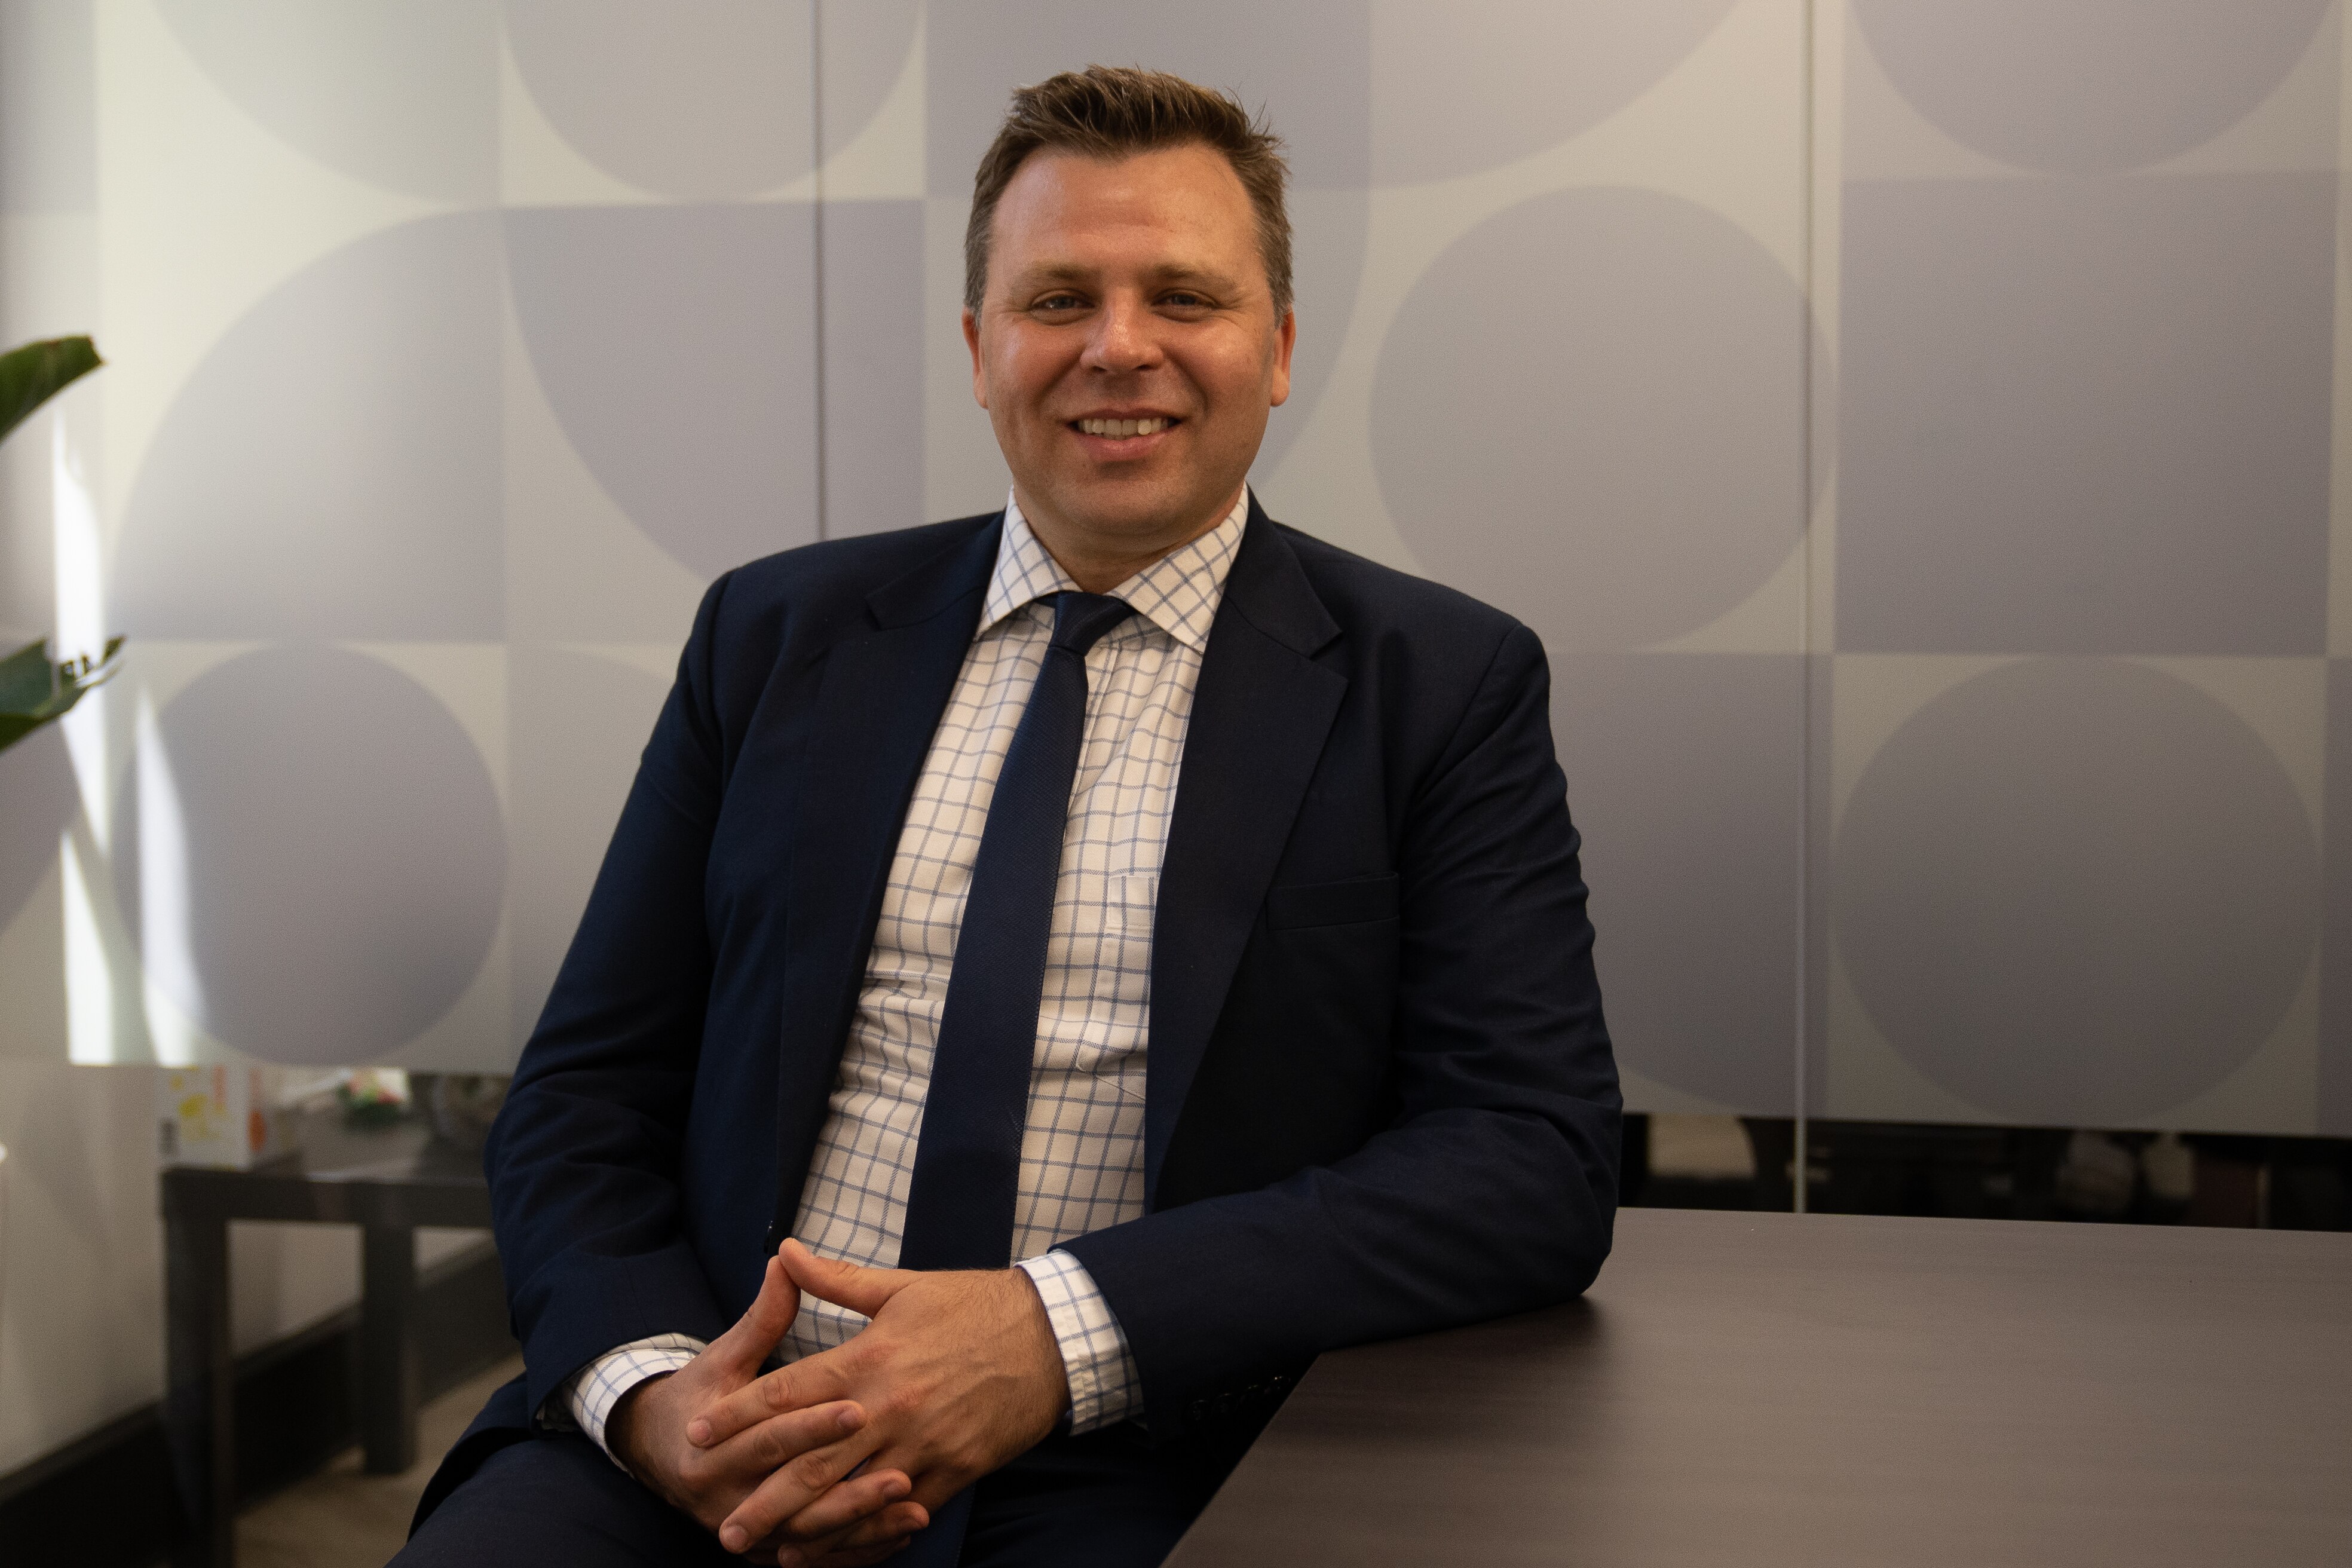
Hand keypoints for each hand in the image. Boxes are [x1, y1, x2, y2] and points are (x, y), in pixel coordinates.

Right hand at [604, 1247, 926, 1552]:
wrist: (659, 1450)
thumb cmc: (703, 1393)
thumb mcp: (725, 1356)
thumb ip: (762, 1317)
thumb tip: (786, 1258)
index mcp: (709, 1444)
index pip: (769, 1433)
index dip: (813, 1422)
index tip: (860, 1406)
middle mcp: (721, 1494)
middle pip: (791, 1491)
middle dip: (848, 1485)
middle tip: (903, 1473)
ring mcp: (743, 1528)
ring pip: (808, 1534)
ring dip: (862, 1524)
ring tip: (913, 1506)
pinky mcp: (764, 1548)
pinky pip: (815, 1556)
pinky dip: (857, 1549)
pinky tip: (901, 1533)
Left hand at [688, 1240, 1070, 1563]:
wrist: (1052, 1335)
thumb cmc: (974, 1305)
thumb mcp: (902, 1287)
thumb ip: (835, 1278)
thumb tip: (782, 1251)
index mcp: (871, 1358)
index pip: (789, 1393)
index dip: (739, 1416)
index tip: (699, 1434)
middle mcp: (889, 1407)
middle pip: (810, 1459)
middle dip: (763, 1495)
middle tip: (722, 1523)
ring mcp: (922, 1444)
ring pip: (852, 1495)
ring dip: (806, 1525)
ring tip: (769, 1546)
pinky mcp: (954, 1469)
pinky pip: (901, 1511)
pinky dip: (866, 1532)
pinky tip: (838, 1544)